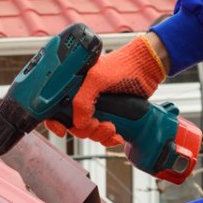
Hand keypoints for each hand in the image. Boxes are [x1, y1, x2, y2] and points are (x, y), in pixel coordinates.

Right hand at [46, 35, 166, 145]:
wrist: (147, 68)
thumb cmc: (122, 65)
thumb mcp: (97, 79)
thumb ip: (82, 100)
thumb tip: (77, 123)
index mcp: (74, 86)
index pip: (55, 108)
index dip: (55, 121)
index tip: (62, 130)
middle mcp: (84, 98)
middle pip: (73, 125)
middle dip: (85, 130)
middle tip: (98, 124)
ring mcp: (98, 108)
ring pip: (89, 132)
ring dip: (99, 134)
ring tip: (111, 127)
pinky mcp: (112, 116)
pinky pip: (104, 135)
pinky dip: (109, 138)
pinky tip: (117, 134)